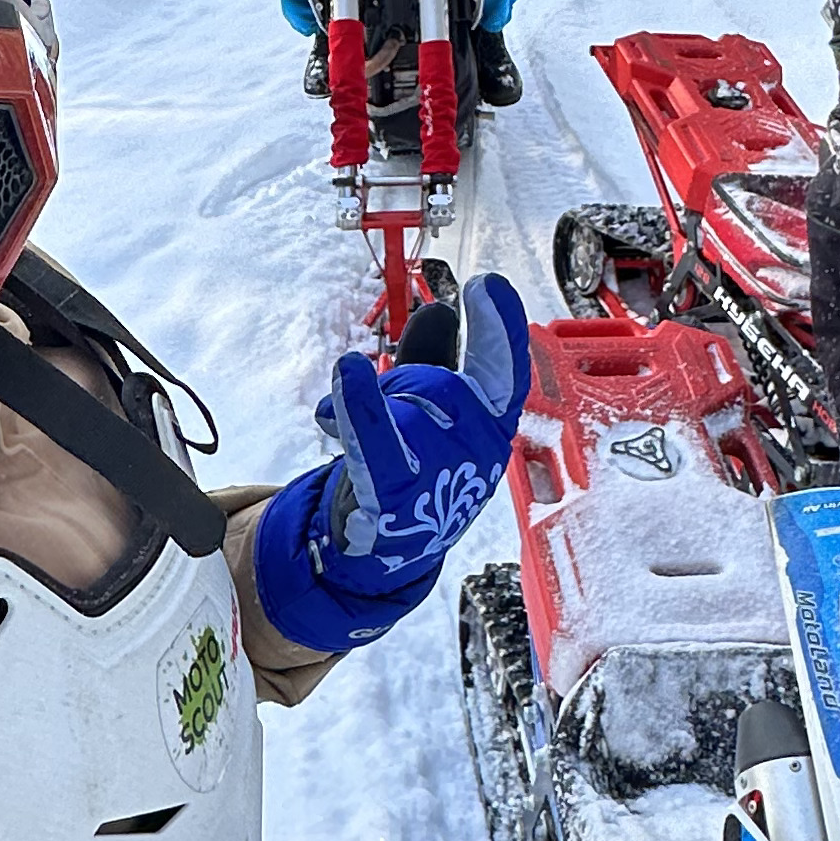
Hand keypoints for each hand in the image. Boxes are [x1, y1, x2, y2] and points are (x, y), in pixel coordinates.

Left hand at [252, 276, 532, 655]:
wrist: (380, 555)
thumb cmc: (410, 476)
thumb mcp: (425, 414)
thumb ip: (434, 361)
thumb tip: (443, 309)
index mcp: (490, 430)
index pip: (506, 372)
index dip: (500, 327)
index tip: (486, 285)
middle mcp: (475, 455)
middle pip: (437, 385)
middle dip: (396, 385)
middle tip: (361, 397)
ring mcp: (440, 478)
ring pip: (402, 407)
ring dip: (362, 405)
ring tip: (333, 417)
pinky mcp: (395, 496)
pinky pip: (377, 442)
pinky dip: (359, 407)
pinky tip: (346, 374)